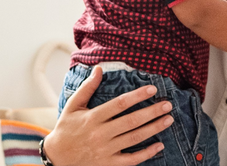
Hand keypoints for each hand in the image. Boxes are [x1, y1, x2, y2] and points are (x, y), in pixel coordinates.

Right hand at [43, 66, 174, 165]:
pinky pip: (131, 159)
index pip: (119, 104)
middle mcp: (100, 133)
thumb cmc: (66, 128)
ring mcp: (105, 150)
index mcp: (92, 117)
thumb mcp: (73, 105)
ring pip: (134, 138)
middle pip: (131, 121)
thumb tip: (99, 69)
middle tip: (168, 104)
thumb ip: (87, 87)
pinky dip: (147, 153)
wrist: (57, 157)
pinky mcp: (109, 164)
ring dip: (154, 129)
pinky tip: (159, 146)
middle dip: (152, 112)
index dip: (137, 96)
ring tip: (168, 119)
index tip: (152, 89)